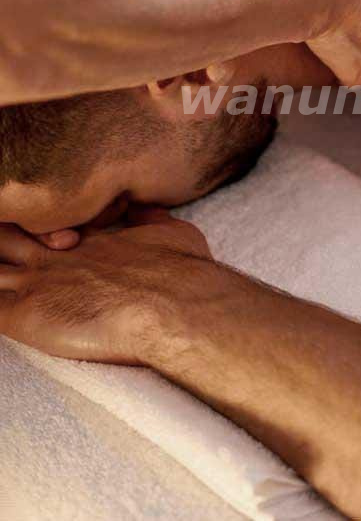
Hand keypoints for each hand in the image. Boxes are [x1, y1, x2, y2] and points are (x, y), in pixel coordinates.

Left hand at [0, 208, 211, 363]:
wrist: (173, 304)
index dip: (36, 227)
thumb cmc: (182, 272)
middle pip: (6, 237)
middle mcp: (57, 255)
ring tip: (1, 276)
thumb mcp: (172, 232)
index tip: (39, 232)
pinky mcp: (22, 314)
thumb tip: (145, 208)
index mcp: (89, 240)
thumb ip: (151, 220)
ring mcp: (36, 282)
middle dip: (4, 238)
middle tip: (6, 241)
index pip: (46, 226)